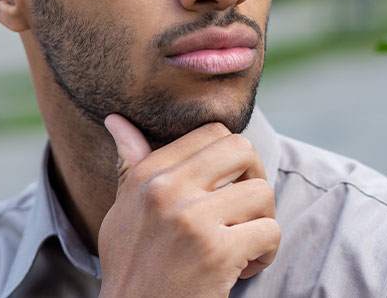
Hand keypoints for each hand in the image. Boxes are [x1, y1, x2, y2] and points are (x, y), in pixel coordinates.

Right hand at [98, 115, 279, 297]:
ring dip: (262, 221)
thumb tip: (116, 119)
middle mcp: (166, 190)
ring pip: (262, 192)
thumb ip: (131, 164)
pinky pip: (270, 231)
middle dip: (255, 176)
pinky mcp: (216, 252)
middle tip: (245, 207)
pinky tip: (244, 268)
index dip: (231, 158)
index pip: (211, 133)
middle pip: (242, 148)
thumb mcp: (122, 211)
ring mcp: (191, 219)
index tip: (226, 187)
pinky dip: (266, 252)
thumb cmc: (131, 266)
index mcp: (147, 175)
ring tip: (242, 243)